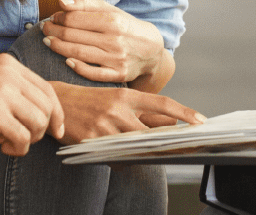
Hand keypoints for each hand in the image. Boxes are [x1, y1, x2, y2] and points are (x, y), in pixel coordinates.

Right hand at [0, 54, 64, 156]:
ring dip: (27, 139)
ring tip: (6, 140)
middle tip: (19, 137)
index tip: (57, 131)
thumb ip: (20, 95)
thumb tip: (56, 115)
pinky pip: (23, 138)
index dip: (57, 113)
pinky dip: (16, 149)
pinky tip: (0, 146)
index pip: (47, 89)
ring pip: (39, 123)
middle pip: (47, 107)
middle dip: (40, 130)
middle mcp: (6, 72)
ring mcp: (0, 91)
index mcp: (7, 64)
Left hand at [43, 0, 165, 83]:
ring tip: (47, 42)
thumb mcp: (112, 11)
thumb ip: (86, 4)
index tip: (53, 17)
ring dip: (58, 47)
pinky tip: (66, 61)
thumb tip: (62, 2)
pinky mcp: (118, 75)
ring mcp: (116, 59)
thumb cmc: (127, 28)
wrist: (152, 51)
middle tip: (44, 29)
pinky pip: (93, 73)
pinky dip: (77, 67)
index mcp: (113, 21)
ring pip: (79, 53)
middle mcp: (115, 40)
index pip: (76, 18)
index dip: (59, 17)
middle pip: (74, 35)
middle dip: (54, 31)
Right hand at [49, 82, 206, 144]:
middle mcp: (117, 109)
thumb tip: (171, 123)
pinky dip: (121, 160)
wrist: (54, 101)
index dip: (184, 112)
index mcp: (126, 95)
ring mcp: (104, 126)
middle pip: (151, 131)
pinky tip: (121, 158)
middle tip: (180, 148)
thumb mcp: (117, 99)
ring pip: (134, 146)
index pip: (162, 103)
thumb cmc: (90, 101)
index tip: (201, 121)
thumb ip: (143, 112)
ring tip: (146, 153)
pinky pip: (114, 157)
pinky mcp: (91, 141)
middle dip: (165, 142)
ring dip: (142, 153)